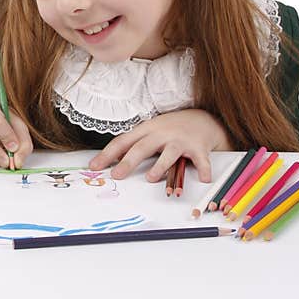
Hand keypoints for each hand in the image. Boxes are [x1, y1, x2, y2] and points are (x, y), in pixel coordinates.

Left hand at [88, 109, 232, 182]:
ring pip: (169, 153)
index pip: (123, 141)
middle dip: (128, 161)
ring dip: (160, 166)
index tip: (94, 166)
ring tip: (151, 178)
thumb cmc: (170, 129)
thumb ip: (133, 145)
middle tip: (116, 175)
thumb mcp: (149, 132)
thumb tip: (110, 162)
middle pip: (142, 147)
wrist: (202, 119)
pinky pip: (201, 160)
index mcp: (146, 130)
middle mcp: (162, 133)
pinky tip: (203, 179)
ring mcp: (180, 140)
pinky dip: (203, 169)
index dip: (107, 154)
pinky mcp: (199, 147)